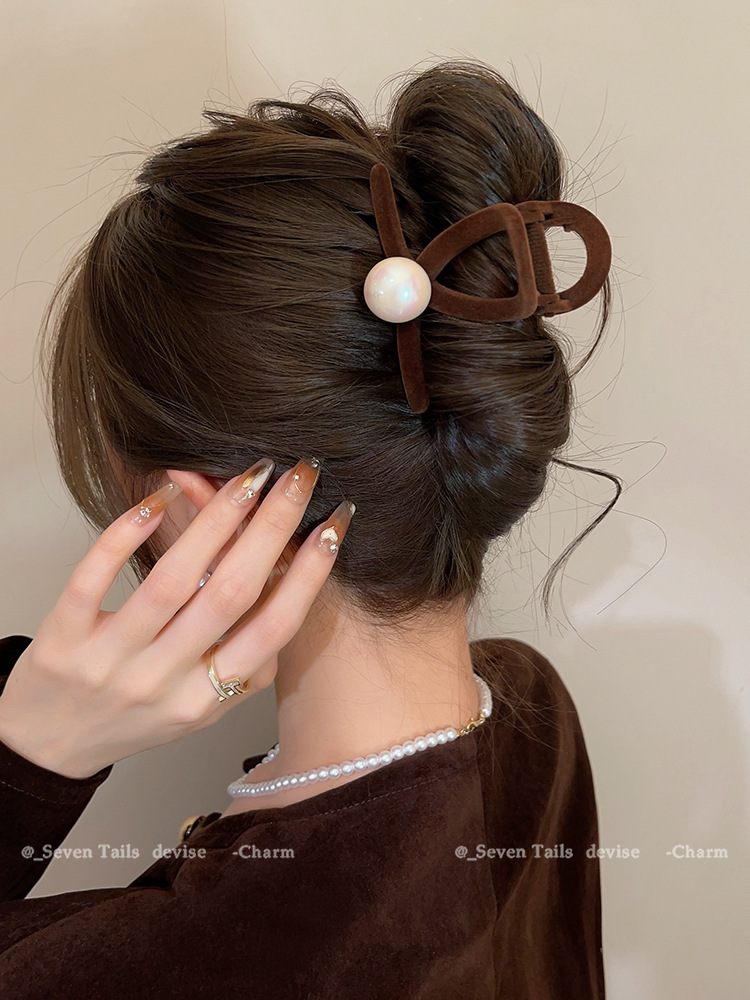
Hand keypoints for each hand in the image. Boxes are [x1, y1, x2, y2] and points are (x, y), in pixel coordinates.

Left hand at [0, 457, 354, 778]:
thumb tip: (291, 592)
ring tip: (248, 477)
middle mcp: (163, 681)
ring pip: (173, 580)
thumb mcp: (199, 708)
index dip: (311, 572)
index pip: (274, 629)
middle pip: (233, 594)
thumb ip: (248, 666)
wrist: (47, 746)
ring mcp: (111, 660)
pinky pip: (95, 578)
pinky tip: (161, 497)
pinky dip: (129, 533)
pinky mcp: (63, 638)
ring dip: (217, 518)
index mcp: (206, 700)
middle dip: (274, 526)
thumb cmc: (132, 717)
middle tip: (299, 476)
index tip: (334, 522)